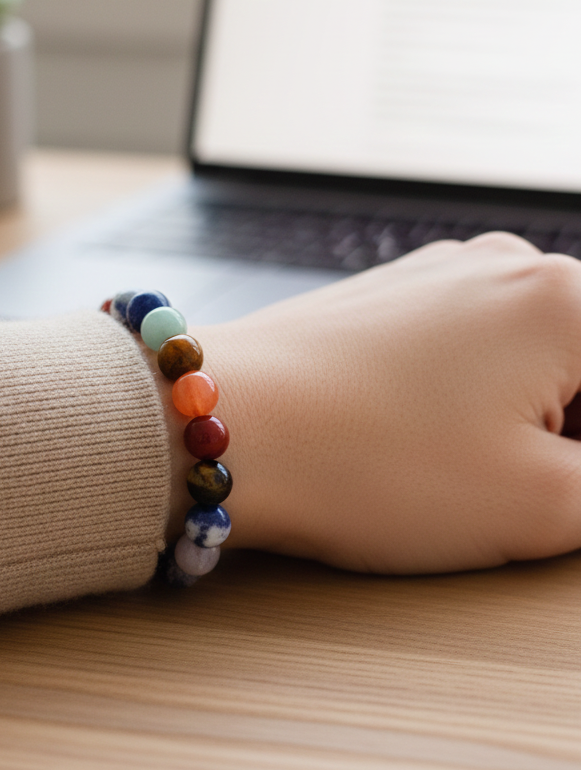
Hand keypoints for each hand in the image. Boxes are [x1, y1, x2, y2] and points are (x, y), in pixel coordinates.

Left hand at [178, 234, 580, 573]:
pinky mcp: (387, 299)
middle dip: (570, 434)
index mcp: (564, 298)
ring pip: (529, 356)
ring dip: (524, 419)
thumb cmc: (367, 462)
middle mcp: (504, 264)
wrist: (223, 426)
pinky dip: (470, 398)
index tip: (559, 484)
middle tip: (519, 488)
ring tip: (459, 468)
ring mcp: (436, 275)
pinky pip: (466, 348)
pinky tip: (418, 437)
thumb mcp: (538, 505)